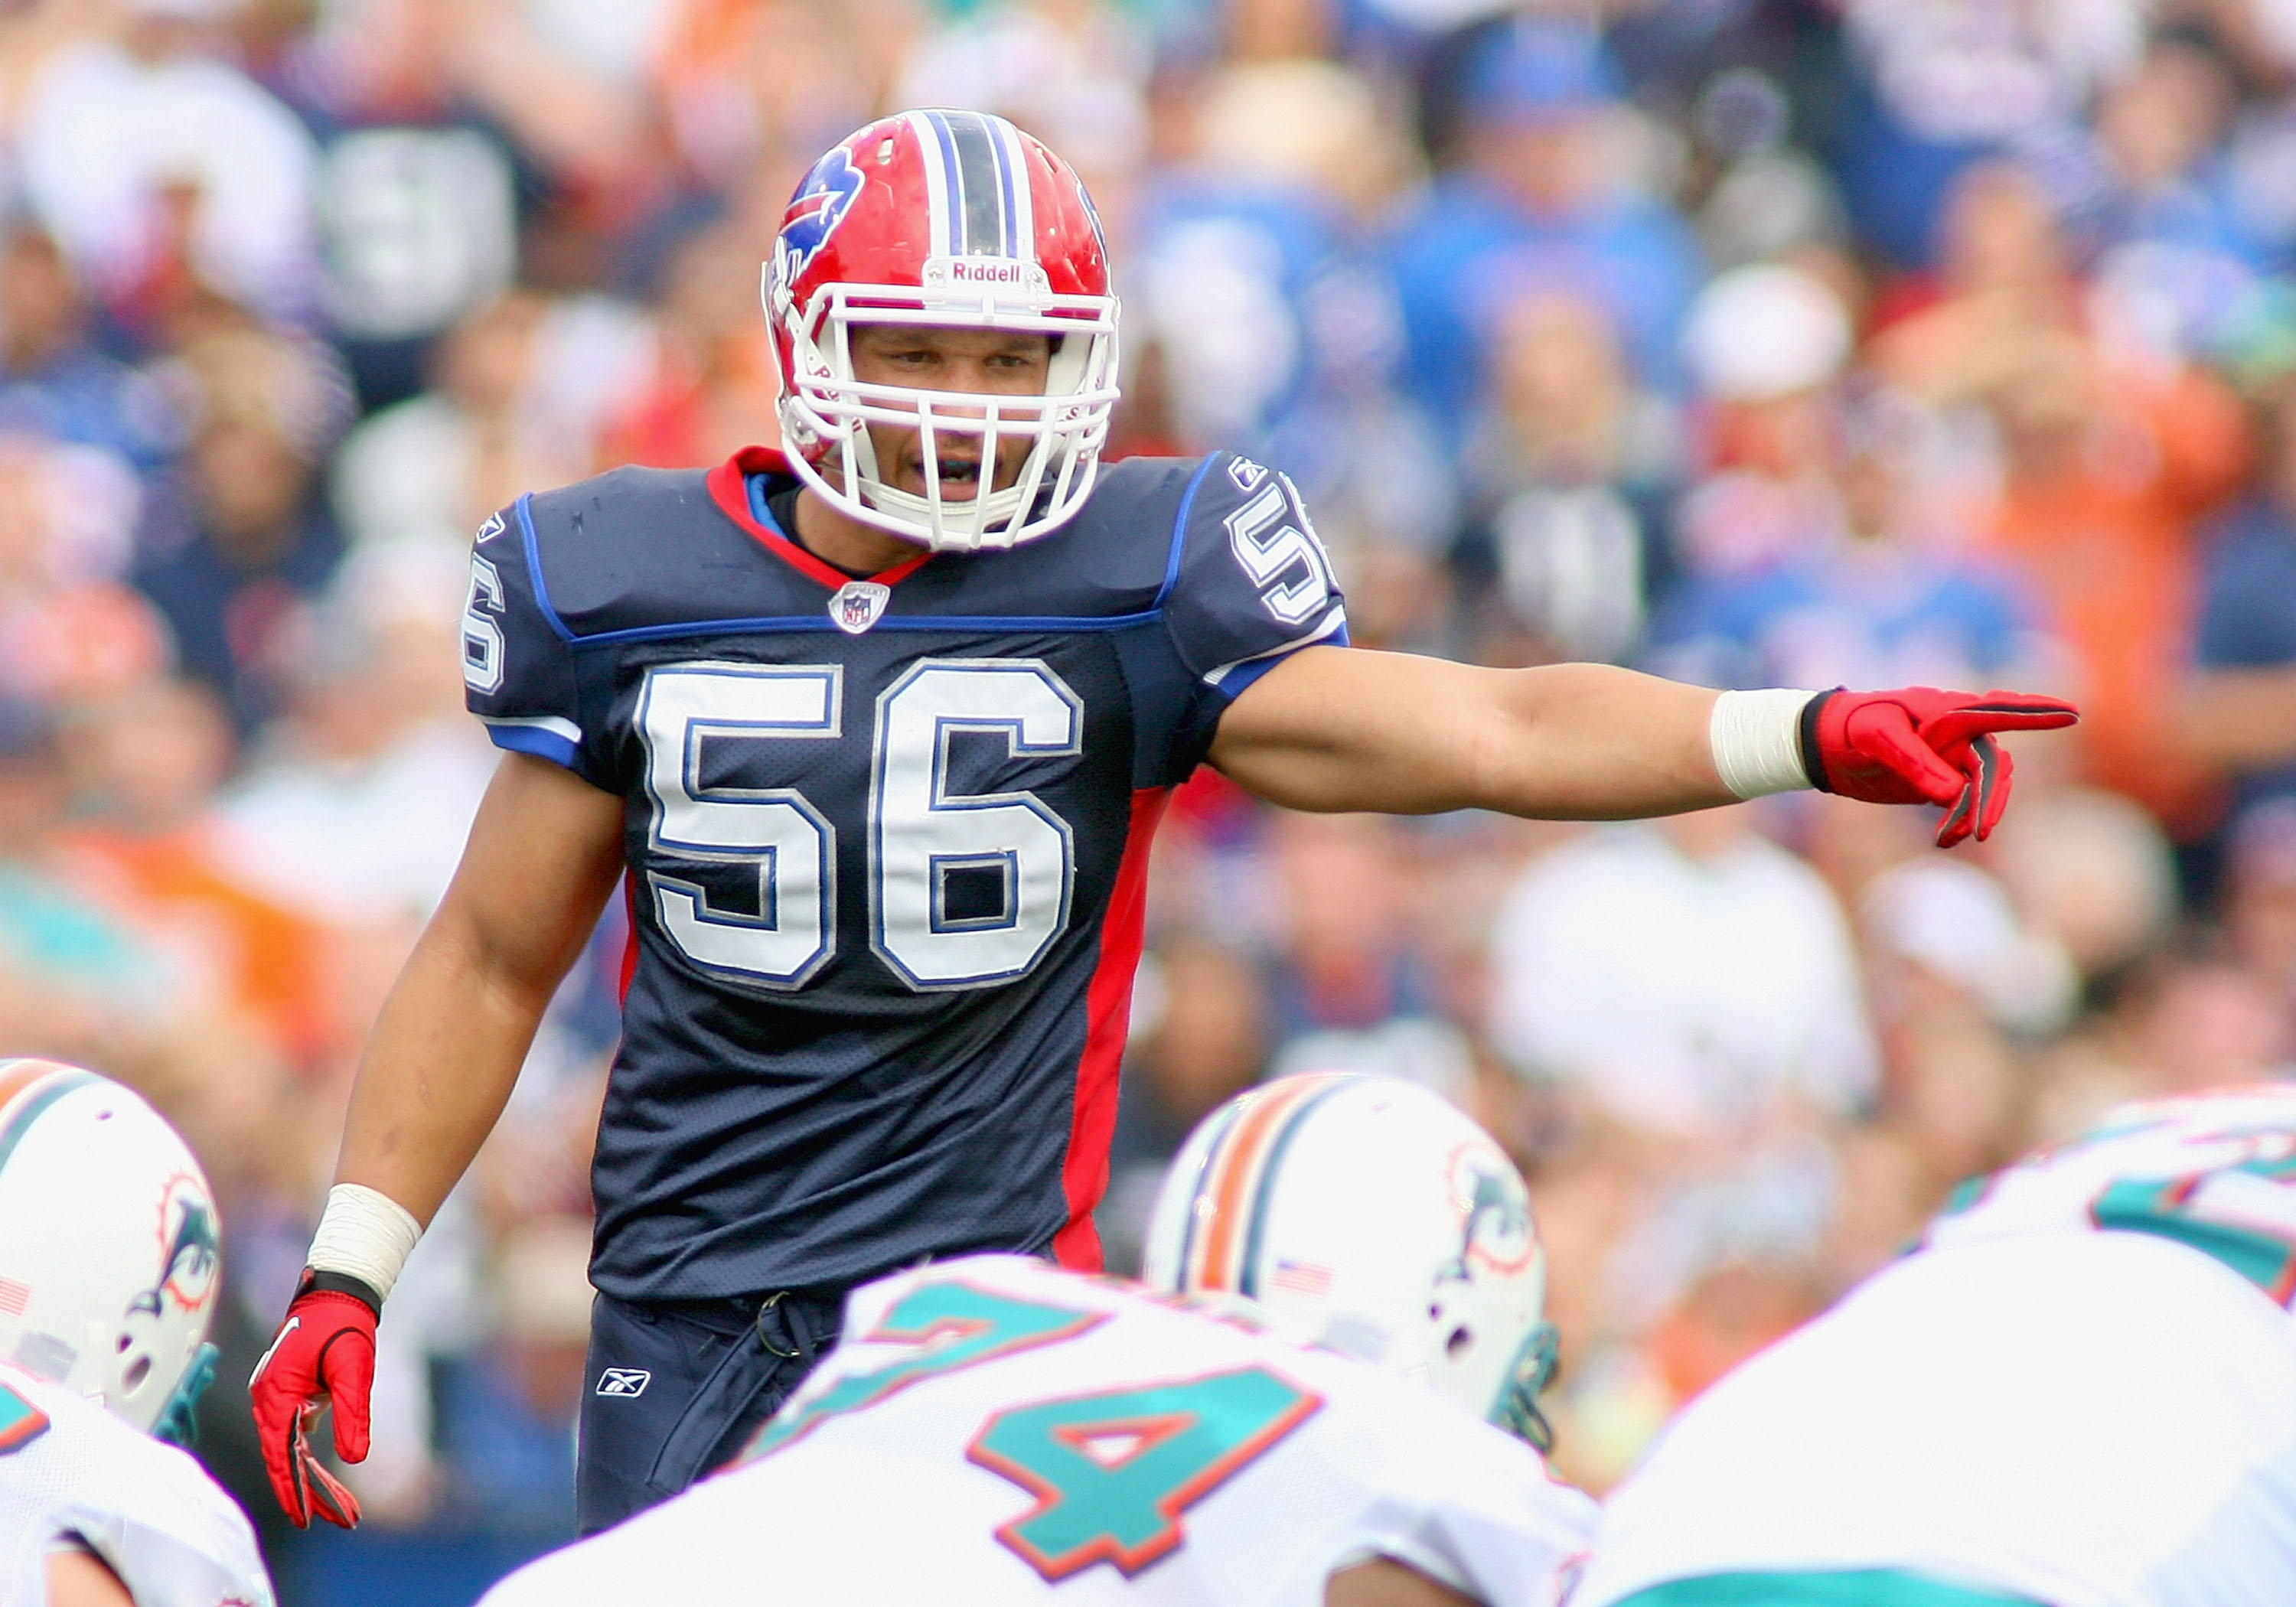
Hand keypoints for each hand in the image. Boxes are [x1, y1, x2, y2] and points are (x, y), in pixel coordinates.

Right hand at [248, 1273, 375, 1527]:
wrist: (336, 1293)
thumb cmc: (343, 1327)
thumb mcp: (354, 1371)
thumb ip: (352, 1414)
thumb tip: (353, 1459)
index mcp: (276, 1397)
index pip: (283, 1456)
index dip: (295, 1491)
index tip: (309, 1522)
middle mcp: (268, 1402)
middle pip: (286, 1460)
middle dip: (312, 1494)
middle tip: (343, 1521)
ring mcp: (276, 1399)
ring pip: (290, 1451)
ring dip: (313, 1479)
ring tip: (341, 1509)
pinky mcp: (288, 1396)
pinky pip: (294, 1436)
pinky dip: (309, 1458)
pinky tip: (325, 1478)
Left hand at [1804, 687, 2078, 847]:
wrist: (1824, 745)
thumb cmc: (1851, 729)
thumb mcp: (1877, 740)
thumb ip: (1915, 761)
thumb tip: (1953, 792)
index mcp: (1948, 712)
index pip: (2000, 712)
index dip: (2037, 714)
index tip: (2073, 714)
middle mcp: (1959, 732)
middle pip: (1995, 767)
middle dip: (1991, 800)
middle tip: (1977, 833)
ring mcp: (1952, 757)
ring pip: (1986, 788)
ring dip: (1975, 815)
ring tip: (1947, 840)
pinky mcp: (1942, 780)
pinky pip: (1968, 802)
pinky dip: (1962, 821)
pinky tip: (1945, 840)